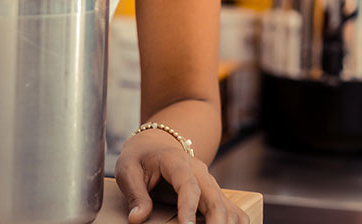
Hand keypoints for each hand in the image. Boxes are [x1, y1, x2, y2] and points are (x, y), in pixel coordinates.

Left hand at [115, 129, 248, 223]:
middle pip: (215, 198)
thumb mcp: (127, 170)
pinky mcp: (214, 192)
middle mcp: (199, 171)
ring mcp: (209, 182)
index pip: (188, 185)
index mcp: (176, 161)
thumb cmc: (139, 157)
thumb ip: (134, 194)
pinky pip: (233, 209)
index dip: (188, 207)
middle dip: (215, 222)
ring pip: (227, 206)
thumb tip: (137, 219)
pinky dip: (234, 223)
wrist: (154, 144)